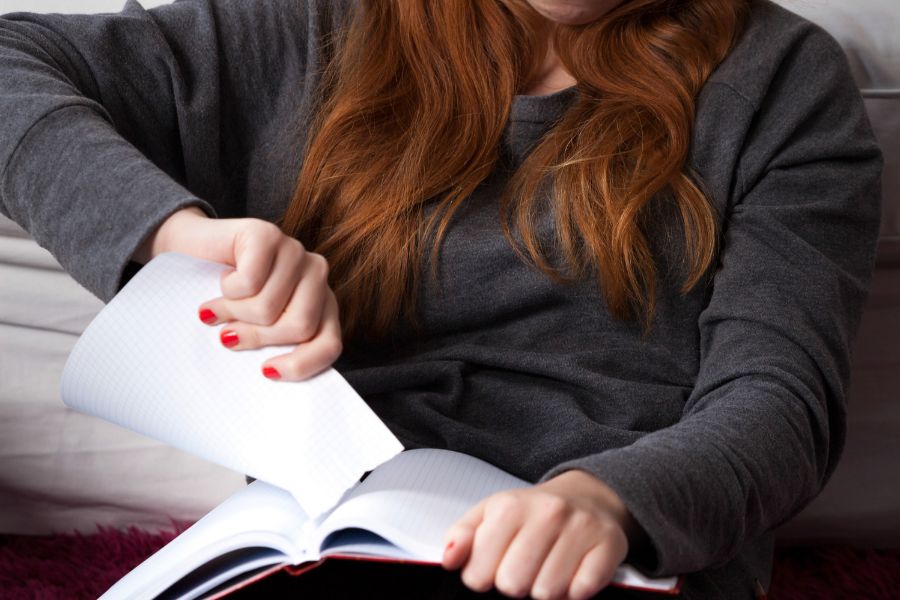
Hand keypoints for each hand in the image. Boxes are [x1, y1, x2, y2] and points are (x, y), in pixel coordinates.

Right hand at [134, 207, 341, 380]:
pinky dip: (226, 289)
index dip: (301, 364)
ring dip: (232, 312)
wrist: (188, 249)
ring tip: (219, 305)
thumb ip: (270, 349)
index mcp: (321, 304)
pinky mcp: (267, 234)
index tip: (266, 371)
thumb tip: (267, 375)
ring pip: (269, 308)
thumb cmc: (223, 298)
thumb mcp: (252, 330)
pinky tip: (223, 278)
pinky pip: (249, 282)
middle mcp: (316, 276)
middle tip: (229, 332)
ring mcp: (295, 251)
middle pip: (299, 327)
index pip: (329, 344)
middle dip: (257, 336)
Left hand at [442, 470, 638, 599]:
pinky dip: (575, 591)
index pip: (478, 572)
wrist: (586, 496)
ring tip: (546, 568)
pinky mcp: (608, 544)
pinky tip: (572, 572)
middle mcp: (547, 512)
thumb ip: (462, 536)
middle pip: (513, 584)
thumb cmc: (533, 513)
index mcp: (510, 506)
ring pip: (548, 592)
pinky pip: (583, 590)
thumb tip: (449, 558)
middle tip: (522, 569)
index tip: (492, 568)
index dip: (481, 578)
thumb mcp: (490, 514)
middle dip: (514, 585)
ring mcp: (580, 527)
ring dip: (545, 589)